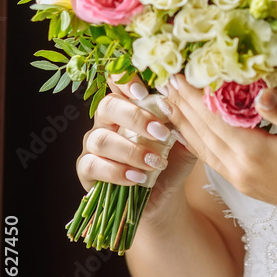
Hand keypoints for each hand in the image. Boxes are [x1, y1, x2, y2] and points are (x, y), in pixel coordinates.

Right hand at [76, 76, 197, 220]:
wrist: (164, 197)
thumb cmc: (172, 161)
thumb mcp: (184, 141)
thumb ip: (185, 122)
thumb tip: (190, 104)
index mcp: (129, 104)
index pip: (118, 81)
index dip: (125, 79)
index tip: (145, 91)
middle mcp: (107, 120)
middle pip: (108, 105)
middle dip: (135, 117)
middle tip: (161, 133)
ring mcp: (93, 144)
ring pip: (101, 138)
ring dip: (131, 150)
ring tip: (156, 163)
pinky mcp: (87, 170)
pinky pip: (93, 165)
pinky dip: (117, 172)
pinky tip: (139, 177)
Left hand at [164, 75, 276, 229]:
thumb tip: (259, 91)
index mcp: (252, 152)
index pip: (213, 119)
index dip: (193, 96)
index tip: (176, 75)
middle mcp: (238, 168)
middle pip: (201, 133)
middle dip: (182, 106)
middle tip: (164, 81)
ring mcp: (239, 179)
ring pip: (202, 148)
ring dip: (184, 124)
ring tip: (169, 103)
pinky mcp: (244, 184)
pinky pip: (210, 159)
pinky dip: (195, 142)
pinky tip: (189, 133)